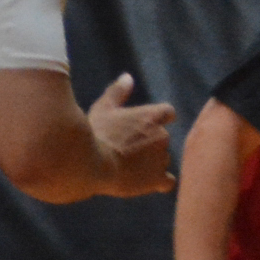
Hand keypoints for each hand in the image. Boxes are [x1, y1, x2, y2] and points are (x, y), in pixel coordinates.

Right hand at [89, 75, 175, 195]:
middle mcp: (163, 136)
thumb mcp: (103, 108)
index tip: (143, 125)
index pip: (168, 112)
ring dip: (150, 161)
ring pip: (162, 159)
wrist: (92, 164)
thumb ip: (118, 92)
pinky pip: (167, 181)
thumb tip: (128, 77)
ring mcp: (162, 158)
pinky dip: (159, 181)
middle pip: (162, 138)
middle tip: (124, 148)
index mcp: (153, 117)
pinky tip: (146, 181)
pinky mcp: (158, 178)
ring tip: (127, 165)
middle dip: (148, 142)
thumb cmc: (96, 133)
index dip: (157, 118)